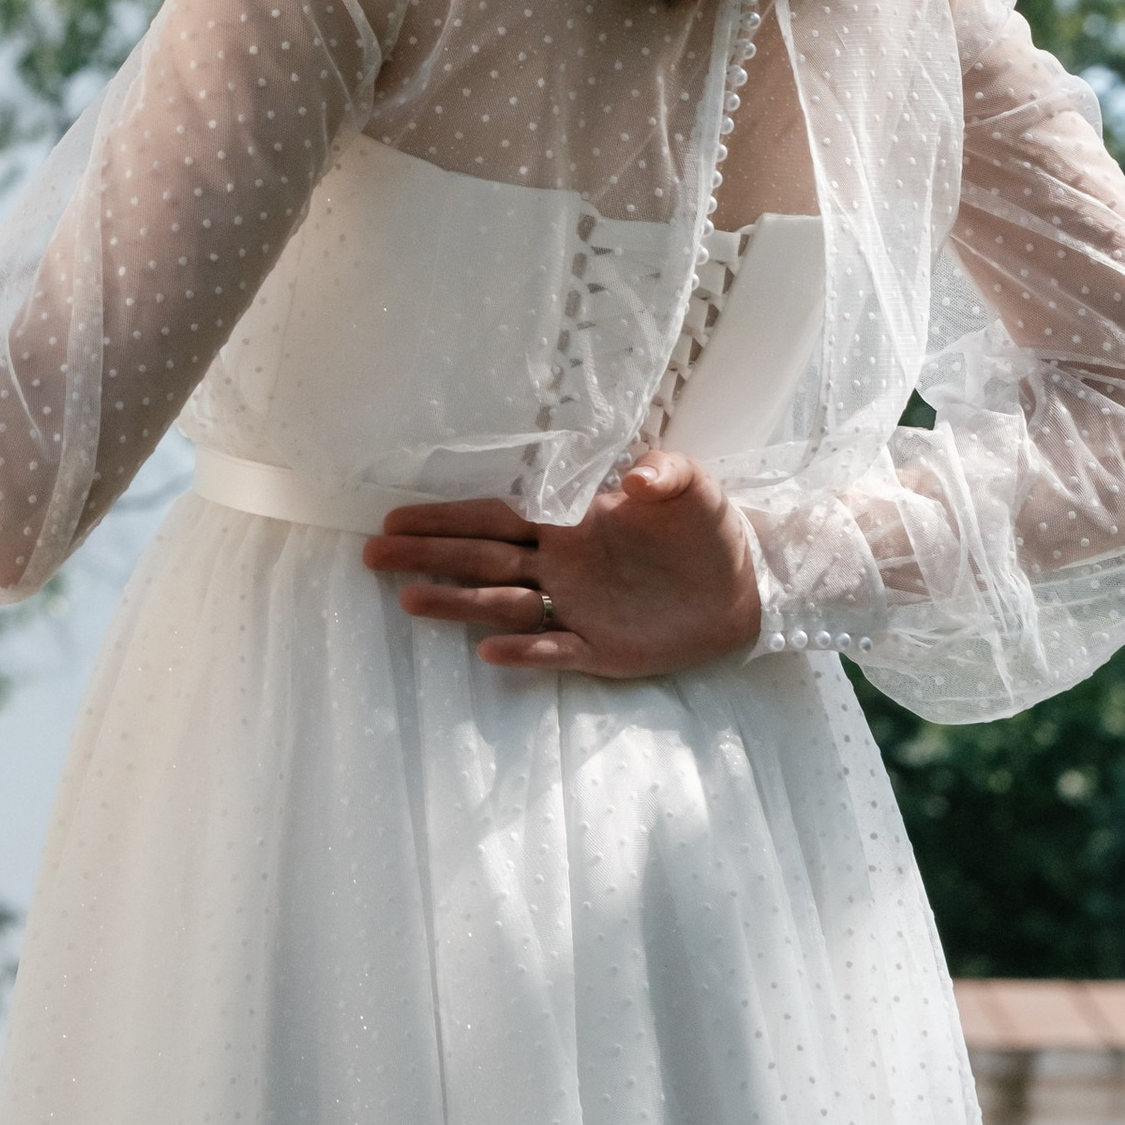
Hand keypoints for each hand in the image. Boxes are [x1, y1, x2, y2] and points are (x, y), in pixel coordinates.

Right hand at [361, 452, 761, 678]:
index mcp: (571, 520)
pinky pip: (556, 651)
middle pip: (482, 558)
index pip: (496, 515)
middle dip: (428, 555)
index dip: (448, 517)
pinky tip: (489, 651)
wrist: (752, 583)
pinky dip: (525, 650)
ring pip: (504, 604)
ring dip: (459, 603)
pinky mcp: (605, 651)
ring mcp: (578, 609)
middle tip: (372, 556)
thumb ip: (665, 473)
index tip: (395, 516)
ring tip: (409, 602)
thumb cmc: (711, 527)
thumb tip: (634, 476)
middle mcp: (561, 564)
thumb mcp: (694, 485)